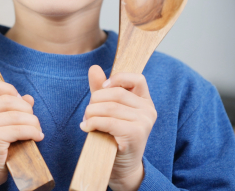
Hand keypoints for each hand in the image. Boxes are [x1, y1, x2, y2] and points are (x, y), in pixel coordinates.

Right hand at [0, 79, 43, 190]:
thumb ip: (9, 110)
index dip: (8, 89)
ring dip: (33, 122)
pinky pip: (19, 129)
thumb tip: (29, 98)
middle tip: (33, 121)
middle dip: (26, 109)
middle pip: (7, 100)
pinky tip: (38, 137)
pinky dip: (33, 132)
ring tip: (37, 130)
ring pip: (16, 115)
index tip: (19, 103)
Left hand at [81, 66, 156, 190]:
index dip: (117, 79)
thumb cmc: (113, 136)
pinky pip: (108, 121)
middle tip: (88, 112)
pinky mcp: (135, 134)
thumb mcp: (107, 109)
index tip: (102, 88)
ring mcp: (144, 122)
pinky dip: (92, 123)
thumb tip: (94, 68)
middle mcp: (148, 110)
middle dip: (95, 100)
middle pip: (116, 93)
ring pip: (109, 107)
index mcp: (145, 101)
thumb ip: (101, 89)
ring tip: (86, 120)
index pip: (137, 79)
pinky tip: (86, 127)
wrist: (121, 167)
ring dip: (91, 113)